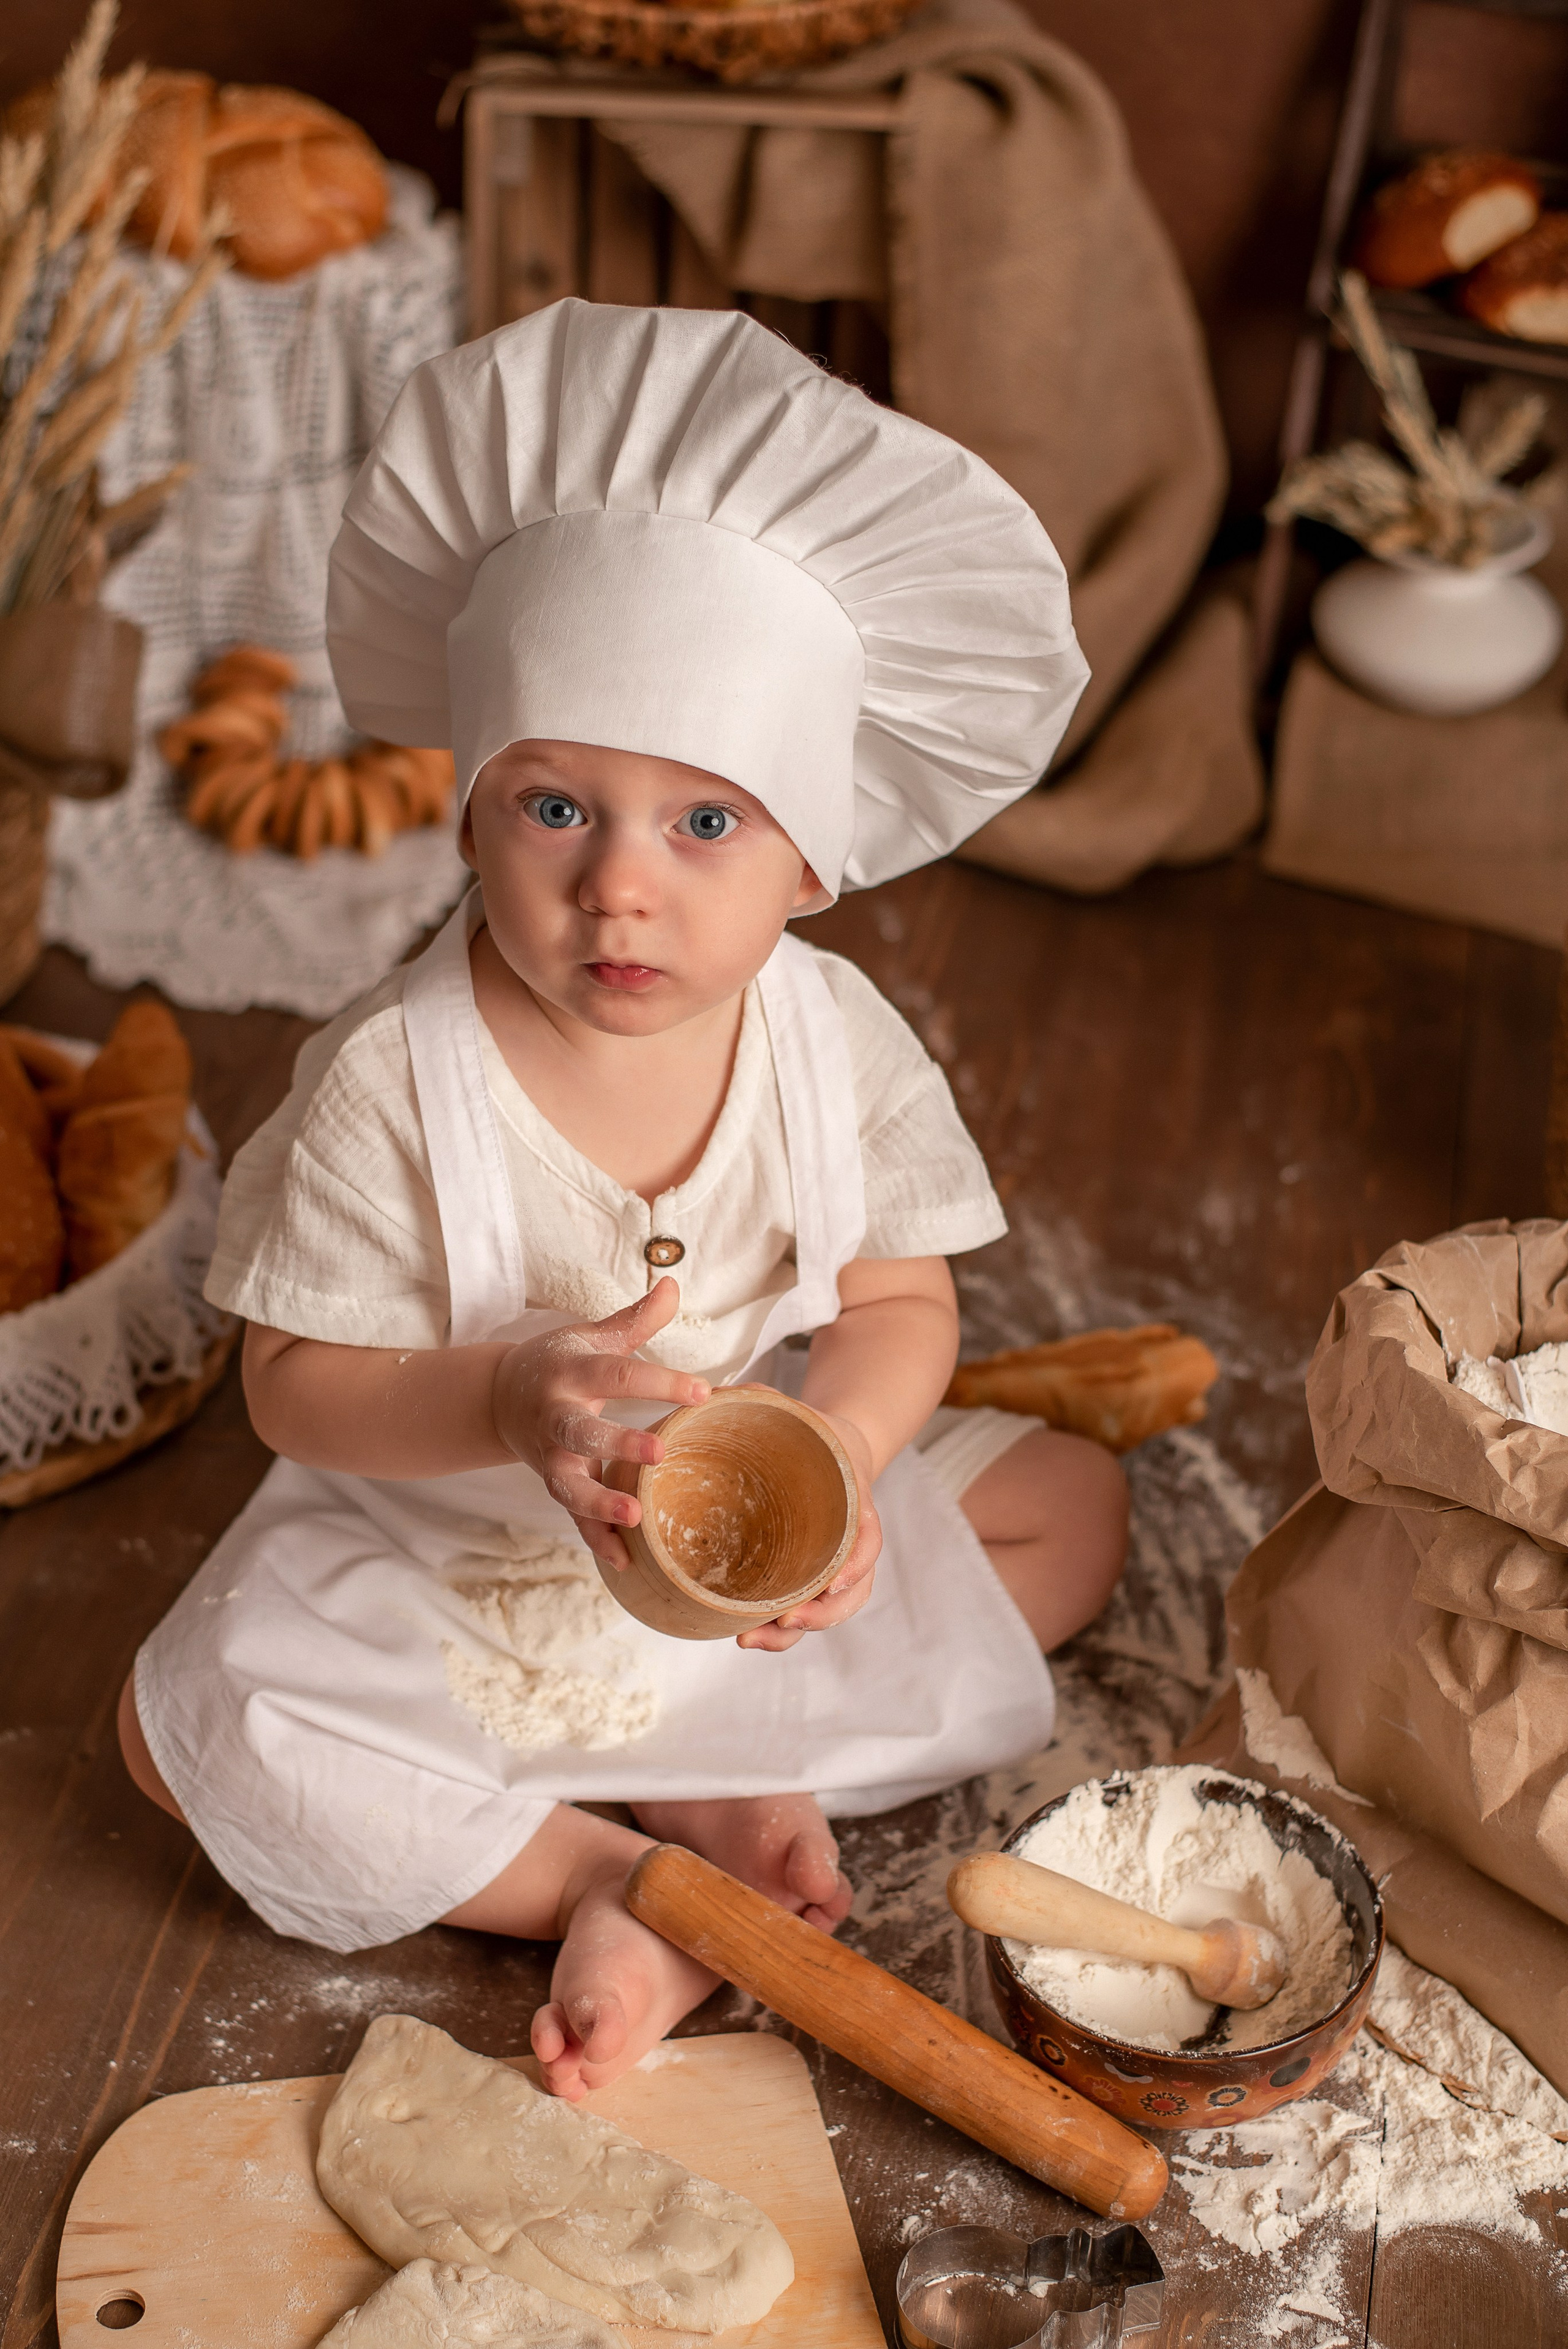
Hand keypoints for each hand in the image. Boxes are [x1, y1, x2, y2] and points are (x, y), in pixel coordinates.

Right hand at [491, 1278, 706, 1569]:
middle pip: (583, 1432)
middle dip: (617, 1444)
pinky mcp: (553, 1484)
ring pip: (569, 1485)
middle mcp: (556, 1417)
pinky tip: (625, 1561)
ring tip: (636, 1518)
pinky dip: (595, 1539)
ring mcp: (550, 1457)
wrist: (500, 1397)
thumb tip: (674, 1282)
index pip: (618, 1374)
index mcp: (571, 1372)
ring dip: (599, 1504)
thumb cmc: (560, 1362)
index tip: (703, 1392)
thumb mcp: (591, 1335)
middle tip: (659, 1454)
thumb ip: (634, 1319)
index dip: (659, 1381)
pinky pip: (572, 1518)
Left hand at [736, 1403, 880, 1652]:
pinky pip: (802, 1610)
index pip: (868, 1539)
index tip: (833, 1583)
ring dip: (792, 1633)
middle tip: (786, 1624)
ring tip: (748, 1641)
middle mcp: (849, 1541)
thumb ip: (760, 1399)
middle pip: (851, 1592)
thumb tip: (710, 1392)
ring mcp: (831, 1563)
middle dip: (821, 1615)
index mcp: (856, 1502)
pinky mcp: (807, 1575)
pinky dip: (778, 1630)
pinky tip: (743, 1634)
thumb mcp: (792, 1410)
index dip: (855, 1564)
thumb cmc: (809, 1431)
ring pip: (826, 1611)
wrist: (832, 1449)